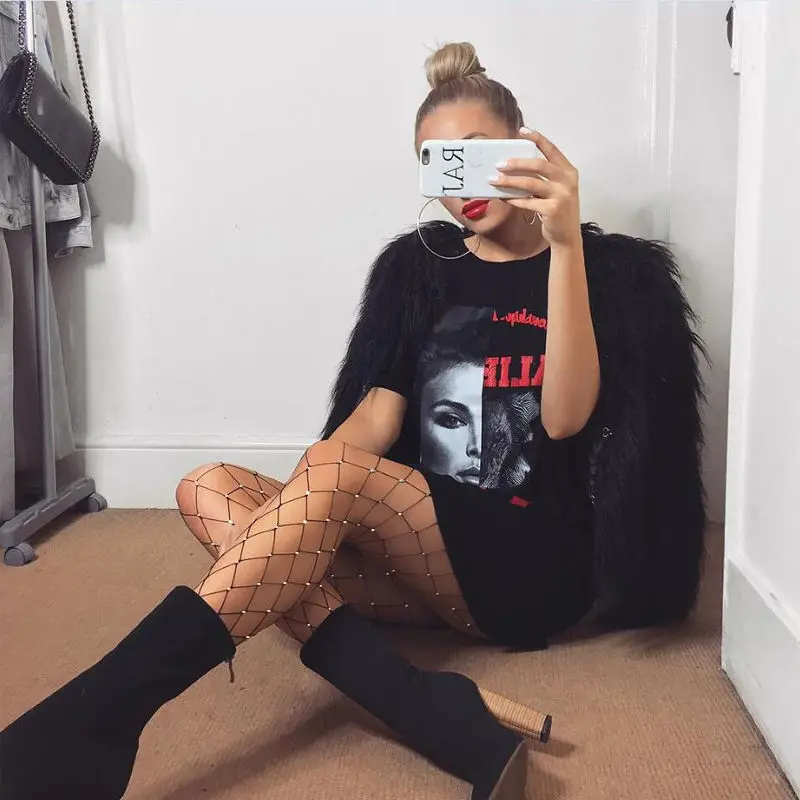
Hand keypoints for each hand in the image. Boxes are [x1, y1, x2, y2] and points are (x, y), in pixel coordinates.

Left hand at [489, 129, 581, 249]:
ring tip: (494, 180)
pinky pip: (527, 201)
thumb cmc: (558, 211)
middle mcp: (567, 180)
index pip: (551, 149)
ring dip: (510, 181)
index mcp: (568, 171)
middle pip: (539, 165)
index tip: (521, 131)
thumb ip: (543, 178)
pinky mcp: (553, 209)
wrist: (567, 236)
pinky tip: (502, 197)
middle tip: (499, 164)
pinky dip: (513, 199)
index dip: (537, 138)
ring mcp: (561, 195)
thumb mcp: (556, 190)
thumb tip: (515, 168)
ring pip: (531, 183)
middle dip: (517, 163)